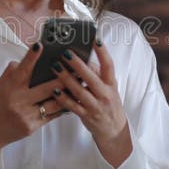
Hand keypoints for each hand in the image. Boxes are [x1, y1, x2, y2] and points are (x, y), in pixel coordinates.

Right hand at [0, 42, 65, 162]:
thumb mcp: (1, 85)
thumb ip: (14, 71)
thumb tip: (30, 58)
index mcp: (10, 87)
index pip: (22, 69)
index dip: (31, 57)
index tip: (40, 45)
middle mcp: (18, 100)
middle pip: (46, 87)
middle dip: (63, 77)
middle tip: (76, 69)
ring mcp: (26, 114)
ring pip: (53, 102)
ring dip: (68, 93)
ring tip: (79, 85)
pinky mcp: (32, 126)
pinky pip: (52, 115)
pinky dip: (62, 107)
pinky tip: (71, 101)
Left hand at [50, 39, 132, 167]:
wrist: (113, 129)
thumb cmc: (108, 103)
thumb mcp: (108, 87)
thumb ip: (97, 74)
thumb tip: (83, 58)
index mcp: (111, 84)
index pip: (109, 65)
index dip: (103, 52)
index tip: (95, 39)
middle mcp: (105, 94)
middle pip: (91, 77)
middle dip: (78, 64)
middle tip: (65, 53)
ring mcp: (96, 105)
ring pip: (80, 91)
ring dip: (66, 79)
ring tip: (55, 67)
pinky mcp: (86, 115)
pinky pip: (73, 106)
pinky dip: (63, 98)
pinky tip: (54, 90)